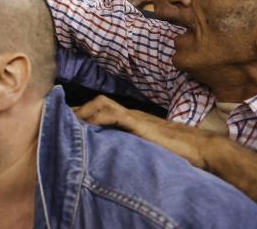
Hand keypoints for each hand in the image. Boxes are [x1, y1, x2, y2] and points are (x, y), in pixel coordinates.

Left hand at [74, 95, 211, 167]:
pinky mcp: (139, 123)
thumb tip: (108, 153)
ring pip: (101, 105)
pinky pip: (114, 114)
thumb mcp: (143, 147)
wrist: (200, 148)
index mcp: (129, 119)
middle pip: (95, 103)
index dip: (80, 113)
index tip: (62, 120)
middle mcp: (129, 114)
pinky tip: (86, 124)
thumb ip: (127, 144)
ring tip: (67, 120)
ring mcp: (134, 117)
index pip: (99, 110)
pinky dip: (98, 117)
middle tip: (56, 118)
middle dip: (75, 109)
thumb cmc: (174, 150)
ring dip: (83, 111)